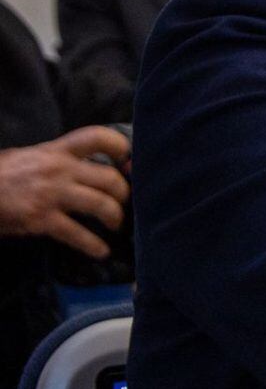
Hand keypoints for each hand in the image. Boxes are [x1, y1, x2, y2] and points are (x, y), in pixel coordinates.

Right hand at [0, 126, 131, 257]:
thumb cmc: (2, 175)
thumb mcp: (29, 157)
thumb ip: (59, 159)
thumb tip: (90, 169)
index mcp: (55, 150)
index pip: (96, 137)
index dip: (120, 147)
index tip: (129, 161)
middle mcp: (58, 169)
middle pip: (110, 178)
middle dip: (124, 194)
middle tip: (124, 204)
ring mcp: (50, 194)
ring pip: (101, 205)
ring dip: (115, 218)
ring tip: (116, 226)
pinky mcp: (41, 219)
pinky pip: (78, 234)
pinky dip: (94, 246)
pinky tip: (100, 251)